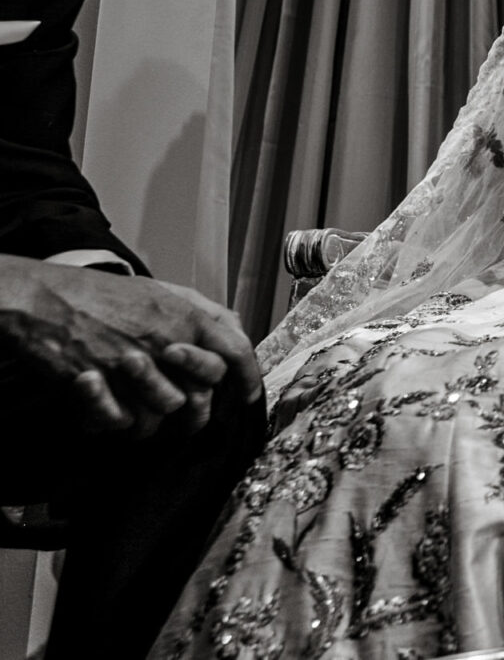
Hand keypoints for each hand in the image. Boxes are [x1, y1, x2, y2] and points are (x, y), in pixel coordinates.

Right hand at [0, 257, 262, 435]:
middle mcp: (165, 341)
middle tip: (185, 407)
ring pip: (166, 411)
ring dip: (155, 415)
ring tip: (139, 404)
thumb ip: (204, 311)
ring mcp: (132, 365)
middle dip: (197, 406)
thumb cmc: (104, 295)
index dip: (249, 378)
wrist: (45, 298)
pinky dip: (119, 421)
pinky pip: (124, 422)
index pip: (236, 353)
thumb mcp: (162, 291)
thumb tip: (236, 329)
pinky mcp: (101, 385)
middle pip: (204, 391)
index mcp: (186, 316)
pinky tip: (112, 406)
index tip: (248, 396)